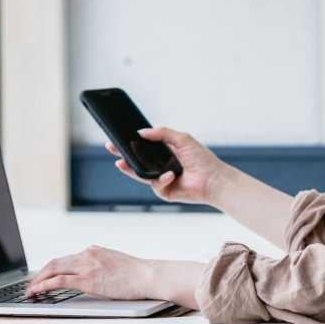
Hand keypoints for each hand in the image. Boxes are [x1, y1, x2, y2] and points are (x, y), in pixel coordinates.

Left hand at [25, 245, 153, 299]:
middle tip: (31, 285)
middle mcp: (87, 254)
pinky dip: (44, 285)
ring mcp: (86, 266)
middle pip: (55, 262)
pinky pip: (59, 281)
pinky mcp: (88, 280)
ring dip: (38, 280)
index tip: (43, 277)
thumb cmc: (137, 274)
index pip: (66, 258)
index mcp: (93, 251)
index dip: (51, 268)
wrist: (148, 275)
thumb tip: (93, 272)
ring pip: (53, 269)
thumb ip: (101, 264)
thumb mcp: (115, 263)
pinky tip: (37, 291)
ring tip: (30, 291)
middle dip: (40, 274)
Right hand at [110, 126, 226, 206]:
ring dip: (131, 169)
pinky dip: (162, 179)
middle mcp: (161, 166)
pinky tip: (171, 175)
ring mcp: (162, 179)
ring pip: (141, 175)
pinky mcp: (165, 191)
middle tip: (111, 148)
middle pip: (137, 161)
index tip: (117, 138)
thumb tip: (141, 132)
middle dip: (123, 155)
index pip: (143, 147)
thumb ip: (161, 133)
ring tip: (121, 163)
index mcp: (164, 153)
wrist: (213, 179)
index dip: (130, 143)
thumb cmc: (201, 158)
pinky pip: (156, 184)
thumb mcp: (181, 138)